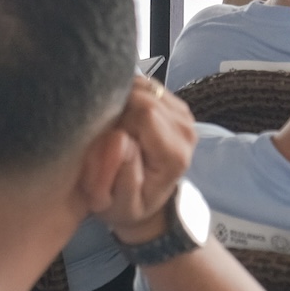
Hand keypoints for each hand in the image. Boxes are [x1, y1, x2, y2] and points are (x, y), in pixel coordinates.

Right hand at [94, 77, 196, 243]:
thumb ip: (121, 175)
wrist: (145, 202)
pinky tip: (121, 115)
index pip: (145, 113)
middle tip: (105, 132)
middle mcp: (186, 130)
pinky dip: (127, 94)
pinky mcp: (174, 103)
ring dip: (122, 99)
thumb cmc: (127, 206)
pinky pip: (145, 84)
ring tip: (113, 125)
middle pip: (145, 95)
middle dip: (118, 107)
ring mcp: (183, 114)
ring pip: (144, 86)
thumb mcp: (119, 205)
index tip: (104, 138)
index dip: (118, 119)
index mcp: (175, 155)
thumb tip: (120, 138)